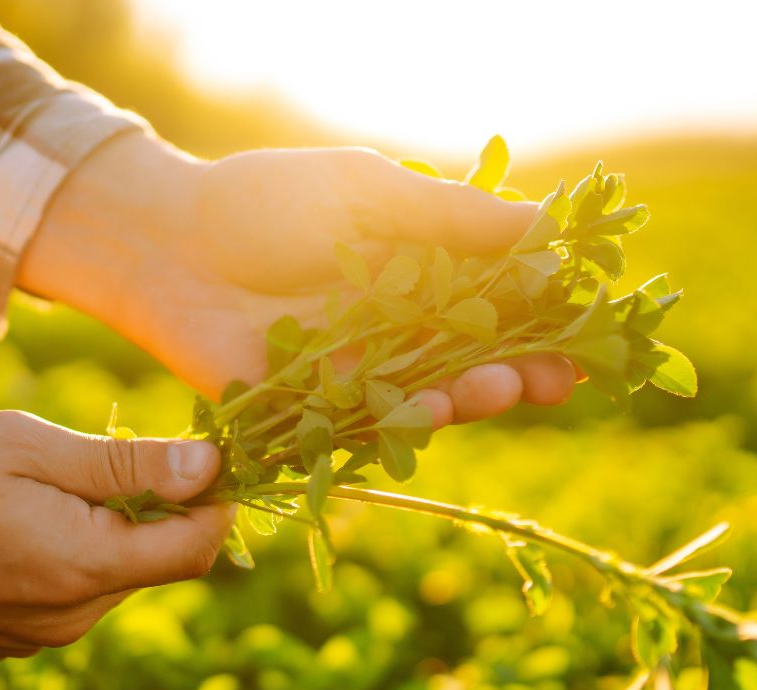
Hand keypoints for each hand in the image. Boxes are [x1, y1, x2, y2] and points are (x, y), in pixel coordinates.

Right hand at [0, 409, 232, 658]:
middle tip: (106, 448)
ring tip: (39, 479)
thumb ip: (124, 467)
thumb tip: (209, 469)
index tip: (205, 448)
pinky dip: (63, 553)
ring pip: (107, 577)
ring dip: (103, 528)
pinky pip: (63, 596)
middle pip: (153, 564)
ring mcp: (29, 638)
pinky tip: (8, 515)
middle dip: (154, 508)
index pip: (195, 549)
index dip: (216, 498)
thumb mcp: (23, 445)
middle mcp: (65, 620)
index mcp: (79, 569)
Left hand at [20, 133, 577, 427]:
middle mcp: (398, 332)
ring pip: (432, 400)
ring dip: (473, 400)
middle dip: (524, 372)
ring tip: (502, 388)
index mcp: (421, 276)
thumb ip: (449, 215)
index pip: (502, 304)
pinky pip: (368, 429)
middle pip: (479, 362)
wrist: (166, 239)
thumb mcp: (365, 192)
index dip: (547, 319)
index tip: (590, 327)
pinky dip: (402, 426)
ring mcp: (358, 377)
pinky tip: (431, 413)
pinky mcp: (312, 414)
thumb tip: (547, 225)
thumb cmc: (264, 201)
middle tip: (560, 378)